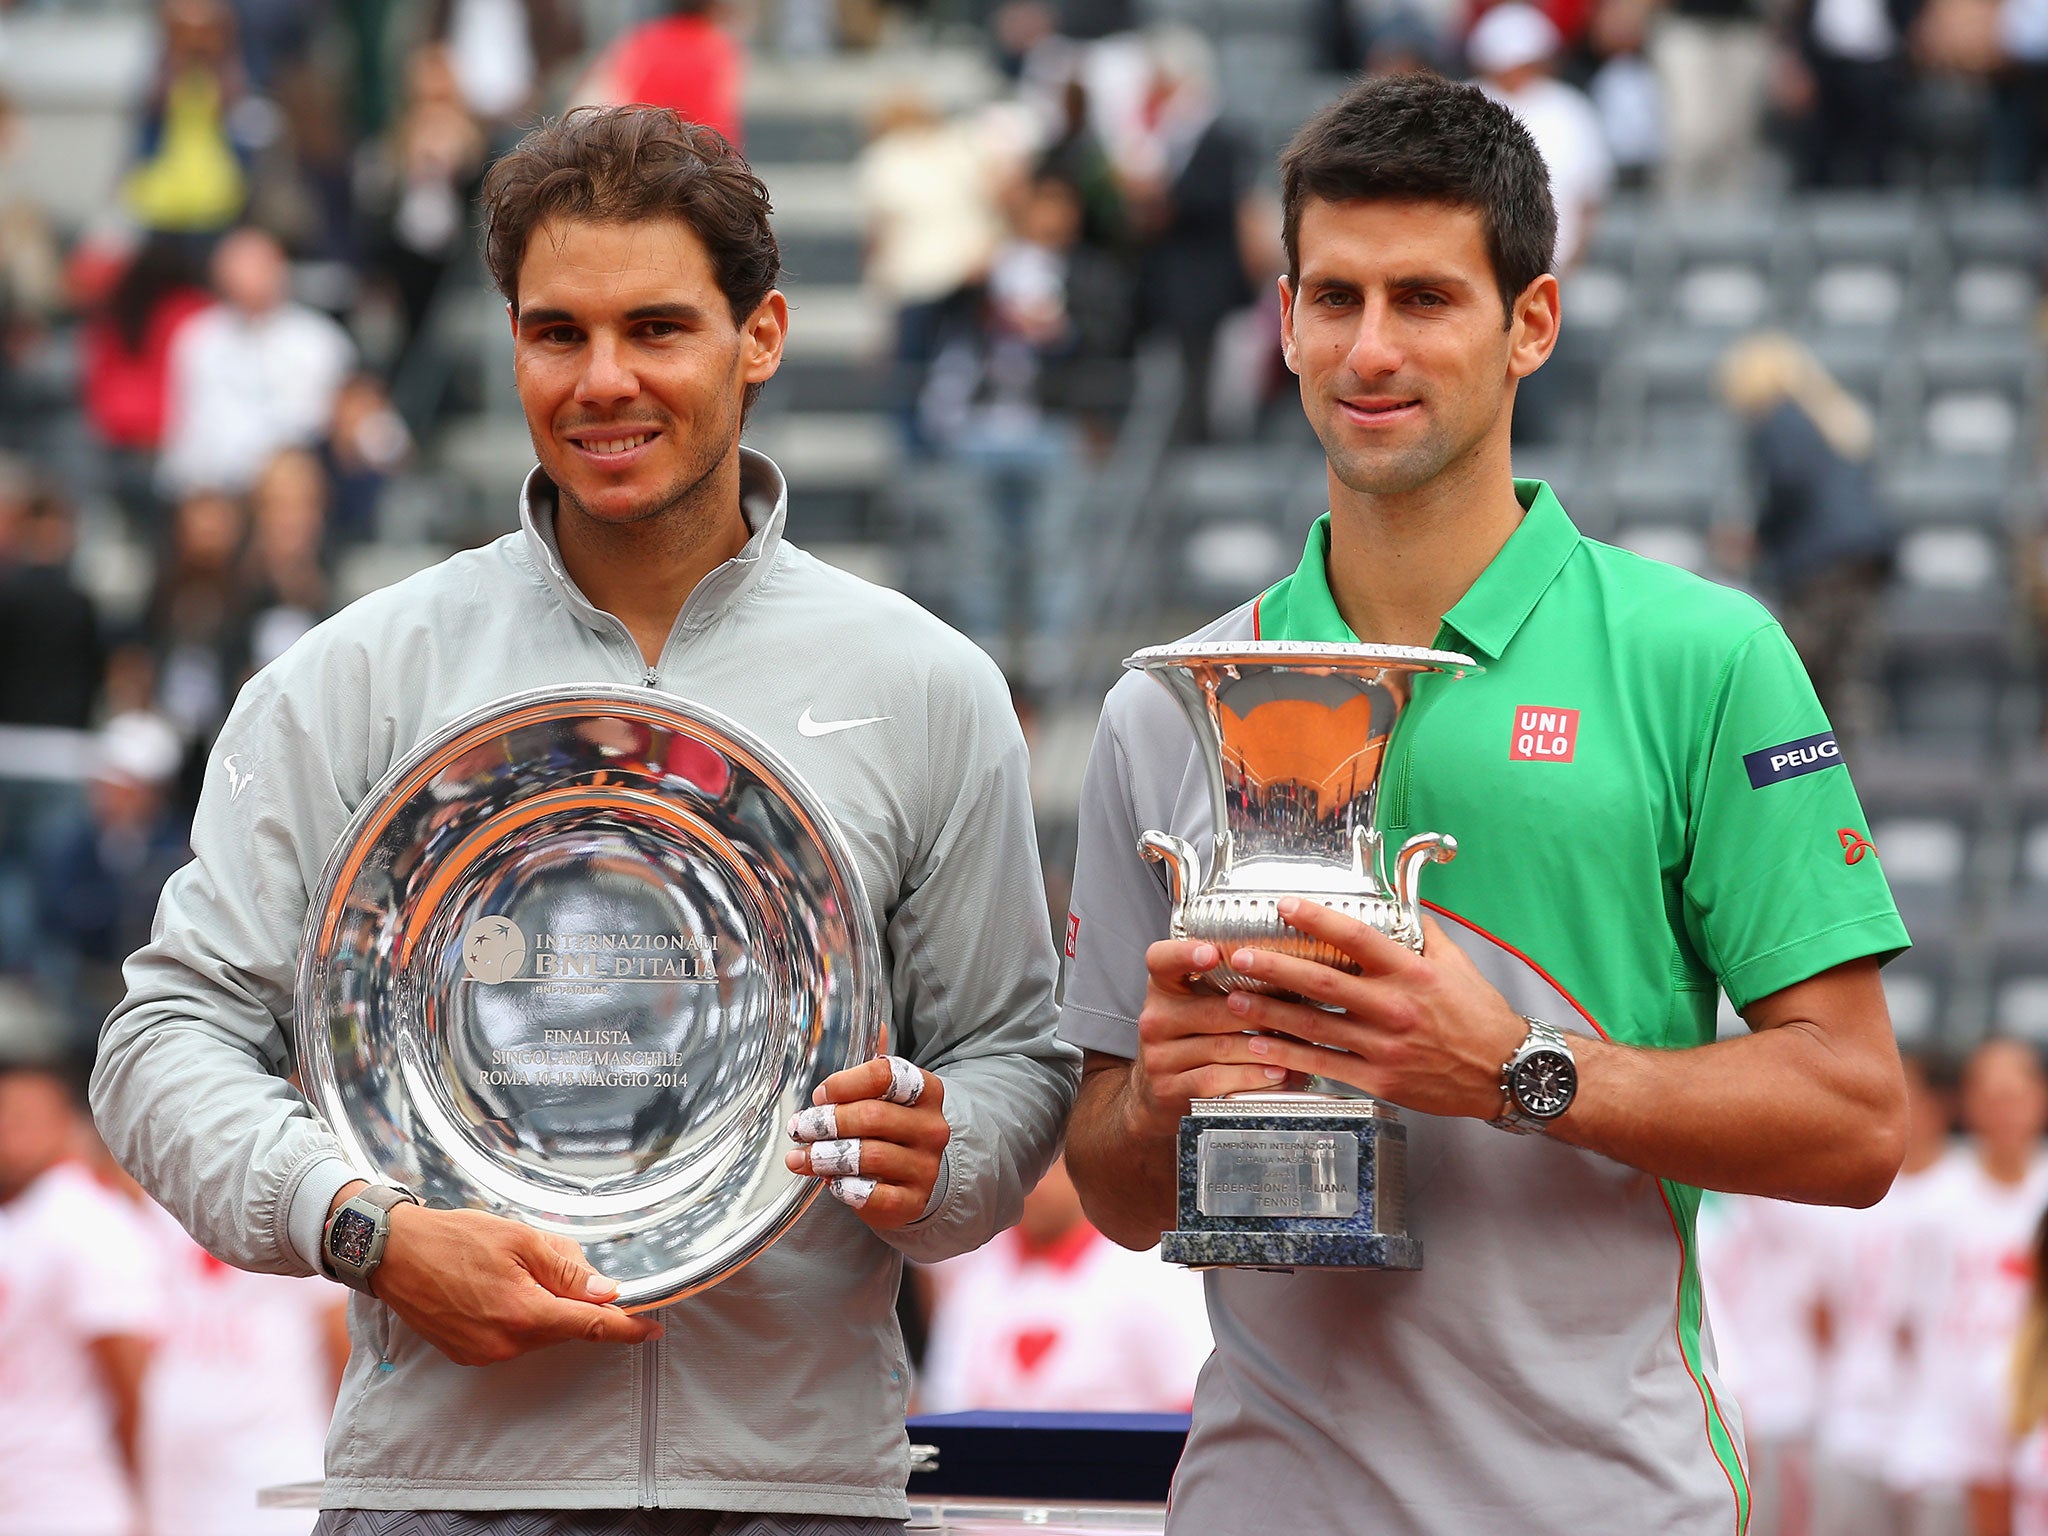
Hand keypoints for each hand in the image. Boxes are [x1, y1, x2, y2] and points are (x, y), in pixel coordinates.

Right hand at [363, 1196, 663, 1366]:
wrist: (393, 1254)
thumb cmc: (455, 1238)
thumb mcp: (520, 1240)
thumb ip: (566, 1269)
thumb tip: (606, 1292)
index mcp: (523, 1314)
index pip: (590, 1328)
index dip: (625, 1329)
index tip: (652, 1331)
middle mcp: (505, 1344)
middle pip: (564, 1327)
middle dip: (571, 1297)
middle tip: (548, 1258)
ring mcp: (484, 1354)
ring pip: (539, 1332)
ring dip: (543, 1304)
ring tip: (512, 1268)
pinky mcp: (467, 1354)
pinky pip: (512, 1337)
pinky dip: (519, 1314)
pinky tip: (497, 1285)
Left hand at [784, 1055, 948, 1228]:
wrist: (915, 1181)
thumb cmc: (890, 1129)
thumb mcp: (886, 1094)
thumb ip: (874, 1064)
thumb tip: (873, 1023)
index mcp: (926, 1091)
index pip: (885, 1075)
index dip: (845, 1083)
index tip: (820, 1093)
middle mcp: (931, 1127)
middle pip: (872, 1116)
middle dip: (827, 1121)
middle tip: (801, 1127)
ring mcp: (925, 1166)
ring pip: (868, 1156)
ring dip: (825, 1156)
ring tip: (802, 1156)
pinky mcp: (913, 1201)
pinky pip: (872, 1194)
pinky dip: (843, 1188)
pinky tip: (830, 1182)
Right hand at [1127, 938, 1301, 1139]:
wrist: (1157, 1090)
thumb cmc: (1190, 1038)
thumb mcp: (1194, 1003)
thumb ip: (1225, 985)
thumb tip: (1285, 974)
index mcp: (1162, 987)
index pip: (1162, 960)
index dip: (1185, 955)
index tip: (1211, 954)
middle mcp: (1155, 1019)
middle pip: (1212, 1011)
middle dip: (1260, 1013)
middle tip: (1297, 1011)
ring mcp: (1159, 1057)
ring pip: (1222, 1047)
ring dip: (1265, 1048)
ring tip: (1298, 1045)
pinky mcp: (1170, 1089)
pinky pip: (1218, 1079)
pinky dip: (1253, 1076)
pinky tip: (1278, 1072)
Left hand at [1215, 898, 1527, 1120]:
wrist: (1505, 1071)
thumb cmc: (1479, 1015)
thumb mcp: (1456, 963)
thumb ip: (1422, 932)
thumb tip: (1398, 904)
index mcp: (1411, 971)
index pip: (1355, 937)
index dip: (1316, 919)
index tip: (1284, 906)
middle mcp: (1393, 1006)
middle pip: (1321, 981)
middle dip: (1273, 967)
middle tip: (1240, 957)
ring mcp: (1383, 1046)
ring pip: (1313, 1026)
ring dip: (1268, 1013)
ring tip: (1233, 1000)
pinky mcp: (1378, 1079)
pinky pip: (1323, 1065)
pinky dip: (1288, 1057)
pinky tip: (1260, 1046)